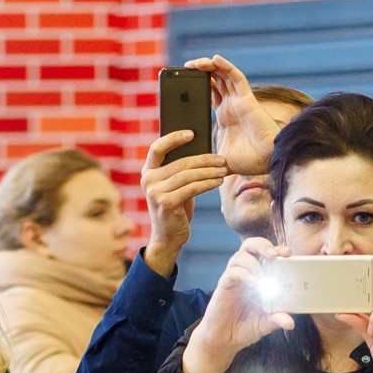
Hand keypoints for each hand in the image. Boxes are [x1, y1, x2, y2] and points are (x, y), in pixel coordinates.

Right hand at [139, 127, 227, 274]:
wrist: (167, 238)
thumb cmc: (175, 209)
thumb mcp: (174, 187)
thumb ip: (179, 171)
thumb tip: (203, 152)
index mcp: (148, 173)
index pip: (157, 148)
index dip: (174, 138)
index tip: (192, 133)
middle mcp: (148, 180)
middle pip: (181, 162)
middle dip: (205, 160)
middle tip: (222, 159)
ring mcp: (155, 192)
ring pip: (189, 175)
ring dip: (210, 171)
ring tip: (224, 169)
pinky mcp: (166, 202)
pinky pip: (192, 188)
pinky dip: (208, 183)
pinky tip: (218, 181)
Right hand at [179, 238, 293, 372]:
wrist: (224, 341)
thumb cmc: (244, 328)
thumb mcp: (265, 324)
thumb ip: (276, 320)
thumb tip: (290, 322)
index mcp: (258, 277)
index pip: (266, 254)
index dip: (277, 250)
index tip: (289, 253)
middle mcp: (245, 273)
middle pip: (251, 246)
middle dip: (263, 245)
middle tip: (274, 255)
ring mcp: (234, 278)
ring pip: (240, 255)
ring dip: (254, 262)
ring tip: (263, 277)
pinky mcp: (224, 286)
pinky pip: (233, 272)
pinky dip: (245, 274)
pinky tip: (253, 284)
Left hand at [190, 54, 282, 176]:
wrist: (265, 162)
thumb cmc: (247, 161)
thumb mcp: (218, 158)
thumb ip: (205, 158)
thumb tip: (187, 164)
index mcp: (225, 116)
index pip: (210, 92)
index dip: (198, 83)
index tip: (183, 80)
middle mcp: (232, 104)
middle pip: (216, 80)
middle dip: (201, 71)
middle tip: (186, 67)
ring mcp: (240, 100)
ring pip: (224, 75)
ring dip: (209, 66)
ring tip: (193, 63)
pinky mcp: (247, 99)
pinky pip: (236, 78)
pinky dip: (226, 66)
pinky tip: (215, 59)